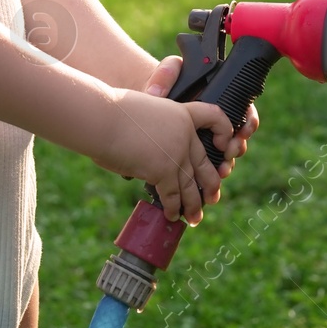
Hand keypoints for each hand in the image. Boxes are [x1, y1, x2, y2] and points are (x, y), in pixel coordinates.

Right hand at [97, 89, 232, 223]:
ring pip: (191, 184)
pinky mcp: (163, 170)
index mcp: (181, 113)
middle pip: (205, 162)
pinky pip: (172, 195)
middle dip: (210, 184)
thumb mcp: (143, 109)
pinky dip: (172, 208)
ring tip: (194, 218)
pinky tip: (171, 215)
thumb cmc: (112, 110)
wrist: (102, 117)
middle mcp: (184, 134)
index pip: (214, 116)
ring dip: (193, 204)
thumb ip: (156, 126)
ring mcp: (176, 153)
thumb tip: (150, 147)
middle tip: (213, 197)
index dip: (224, 130)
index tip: (222, 145)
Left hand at [144, 54, 259, 177]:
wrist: (146, 107)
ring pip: (227, 155)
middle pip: (238, 136)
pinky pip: (210, 167)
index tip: (240, 131)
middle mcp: (216, 122)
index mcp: (217, 99)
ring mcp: (207, 140)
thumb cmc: (161, 88)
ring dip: (228, 163)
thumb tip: (157, 92)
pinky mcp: (196, 155)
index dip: (248, 121)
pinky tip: (208, 179)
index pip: (244, 110)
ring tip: (222, 170)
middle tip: (230, 152)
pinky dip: (212, 174)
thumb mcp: (164, 76)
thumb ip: (166, 74)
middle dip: (237, 146)